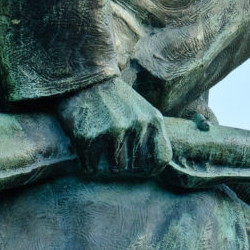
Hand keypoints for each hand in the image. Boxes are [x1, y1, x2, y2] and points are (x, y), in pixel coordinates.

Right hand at [56, 77, 172, 175]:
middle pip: (134, 167)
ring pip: (114, 169)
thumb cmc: (118, 101)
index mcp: (154, 120)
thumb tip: (156, 168)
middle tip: (113, 156)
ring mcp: (113, 131)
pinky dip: (88, 163)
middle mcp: (137, 126)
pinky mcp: (89, 136)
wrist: (88, 80)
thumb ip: (153, 135)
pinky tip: (87, 149)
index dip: (151, 169)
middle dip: (124, 166)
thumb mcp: (144, 112)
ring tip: (100, 150)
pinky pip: (91, 166)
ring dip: (105, 165)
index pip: (162, 159)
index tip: (140, 169)